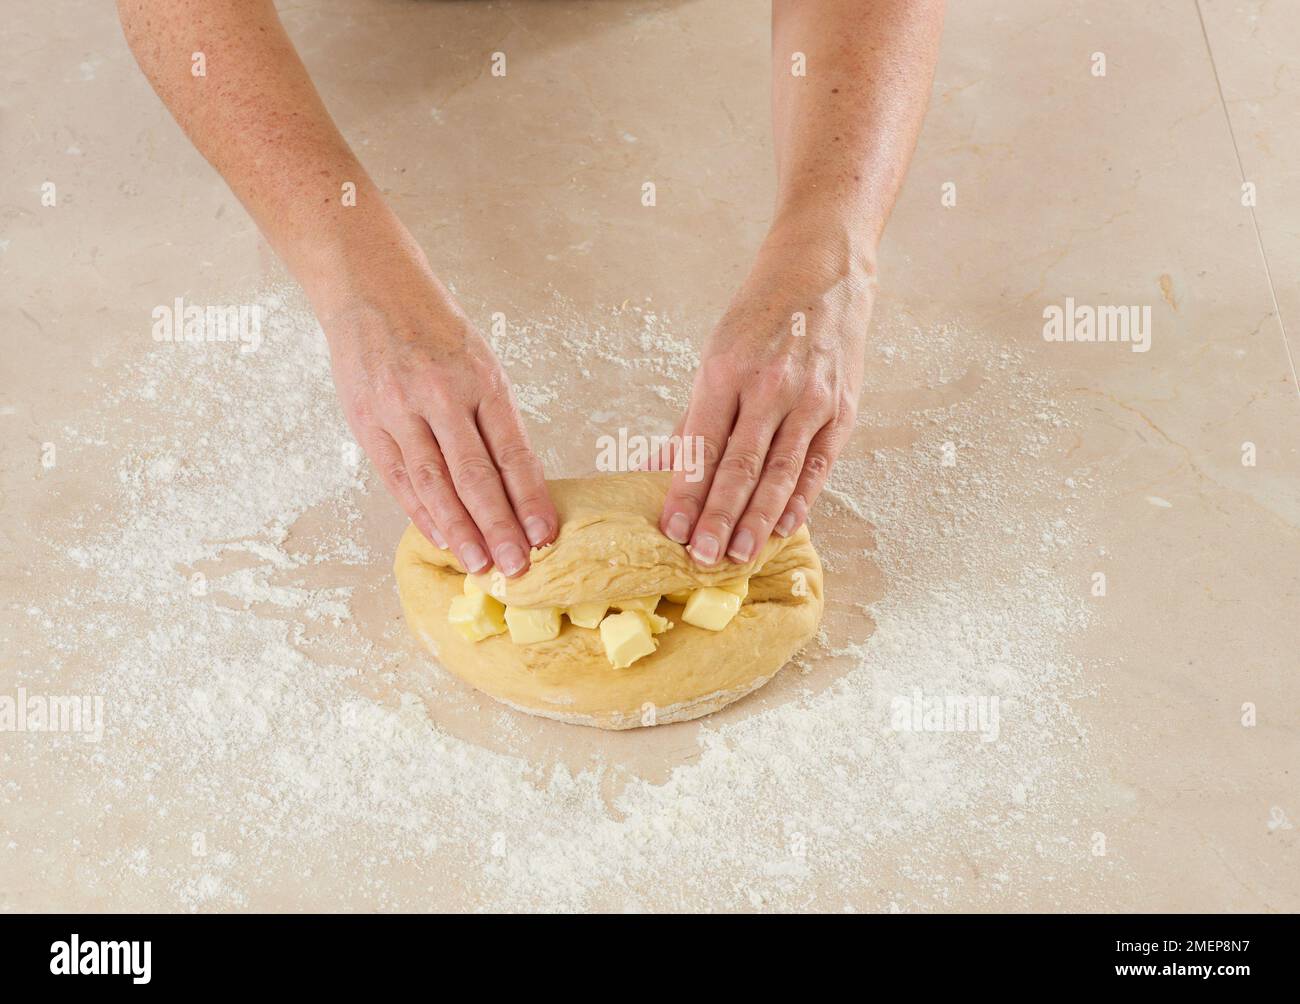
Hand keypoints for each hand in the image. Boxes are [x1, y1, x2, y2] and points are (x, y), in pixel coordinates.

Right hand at [315, 245, 556, 576]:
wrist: (371, 288)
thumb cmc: (435, 330)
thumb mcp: (479, 362)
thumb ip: (493, 419)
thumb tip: (516, 485)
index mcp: (481, 379)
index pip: (513, 451)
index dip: (529, 498)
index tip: (544, 534)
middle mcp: (442, 395)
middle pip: (475, 475)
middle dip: (498, 527)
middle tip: (516, 566)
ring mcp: (400, 409)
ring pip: (434, 483)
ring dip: (460, 530)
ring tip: (480, 564)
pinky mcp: (367, 421)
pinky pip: (398, 477)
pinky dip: (420, 512)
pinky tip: (441, 537)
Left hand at [660, 223, 872, 564]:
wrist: (824, 272)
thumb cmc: (761, 314)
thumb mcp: (716, 354)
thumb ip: (694, 418)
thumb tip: (661, 469)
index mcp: (727, 370)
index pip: (703, 445)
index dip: (686, 493)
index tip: (671, 530)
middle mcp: (770, 387)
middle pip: (740, 467)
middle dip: (718, 517)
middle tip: (702, 557)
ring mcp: (810, 400)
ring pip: (779, 473)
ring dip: (757, 520)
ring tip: (737, 555)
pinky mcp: (841, 409)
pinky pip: (817, 465)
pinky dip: (800, 499)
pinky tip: (783, 528)